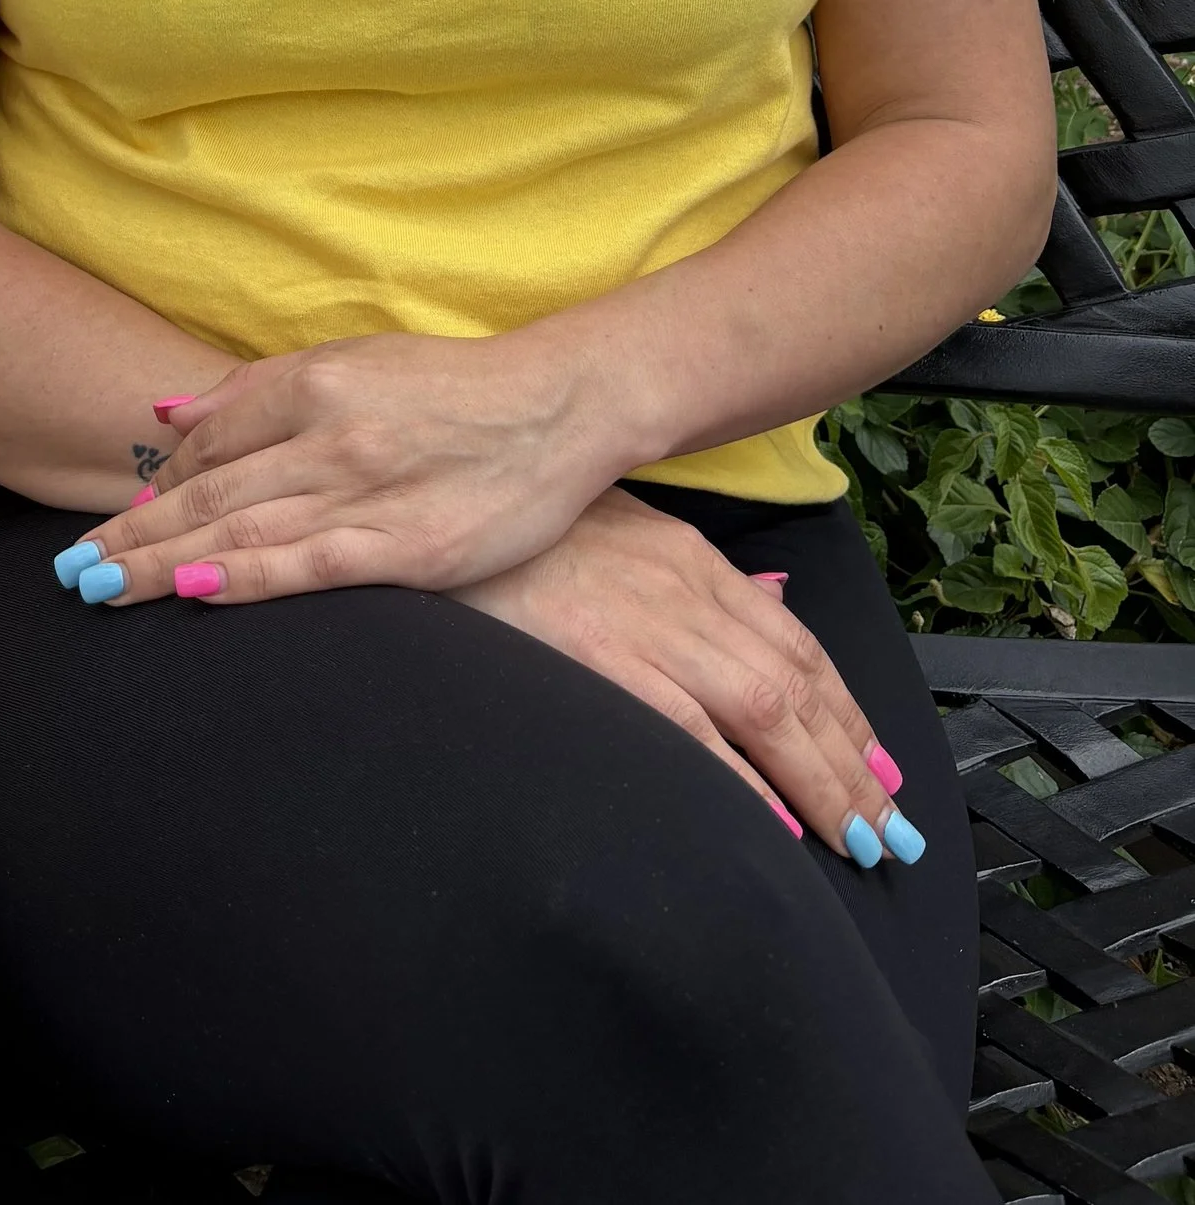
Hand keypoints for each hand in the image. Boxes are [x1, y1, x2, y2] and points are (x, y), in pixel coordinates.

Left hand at [57, 328, 629, 605]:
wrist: (559, 406)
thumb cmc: (453, 387)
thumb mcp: (355, 362)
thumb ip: (260, 390)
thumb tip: (169, 416)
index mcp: (315, 382)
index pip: (210, 441)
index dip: (155, 486)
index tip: (110, 519)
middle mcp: (330, 434)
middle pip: (209, 492)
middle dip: (132, 533)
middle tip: (71, 568)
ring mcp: (367, 490)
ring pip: (242, 530)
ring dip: (161, 562)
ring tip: (101, 588)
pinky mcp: (407, 546)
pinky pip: (308, 566)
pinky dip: (243, 577)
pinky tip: (191, 589)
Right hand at [454, 487, 920, 866]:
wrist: (447, 495)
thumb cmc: (522, 520)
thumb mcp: (618, 525)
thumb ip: (686, 572)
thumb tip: (765, 599)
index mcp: (690, 558)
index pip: (794, 643)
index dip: (847, 710)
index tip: (879, 765)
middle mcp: (686, 590)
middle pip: (796, 685)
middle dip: (852, 764)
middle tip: (891, 830)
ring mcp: (647, 622)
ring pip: (764, 711)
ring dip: (821, 782)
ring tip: (857, 841)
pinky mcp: (599, 656)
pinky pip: (689, 728)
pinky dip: (738, 779)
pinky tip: (771, 823)